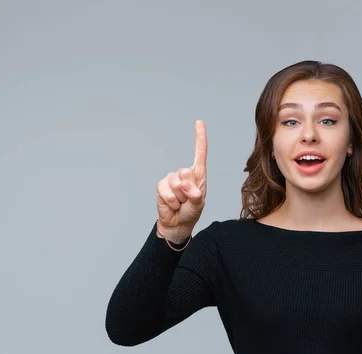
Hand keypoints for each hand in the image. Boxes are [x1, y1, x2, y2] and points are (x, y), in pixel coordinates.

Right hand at [155, 120, 206, 241]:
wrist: (177, 223)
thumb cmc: (191, 212)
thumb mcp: (198, 205)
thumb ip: (196, 195)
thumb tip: (186, 185)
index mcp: (198, 175)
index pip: (200, 153)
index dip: (199, 138)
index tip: (199, 122)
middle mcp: (185, 174)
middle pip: (186, 173)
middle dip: (188, 190)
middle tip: (188, 201)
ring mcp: (172, 178)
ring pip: (176, 183)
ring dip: (179, 198)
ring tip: (180, 204)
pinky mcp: (161, 185)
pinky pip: (165, 190)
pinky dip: (170, 201)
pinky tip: (172, 205)